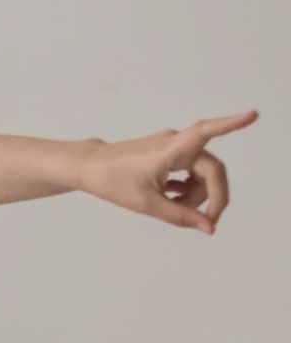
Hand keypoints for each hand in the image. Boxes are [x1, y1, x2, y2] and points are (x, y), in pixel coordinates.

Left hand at [82, 110, 256, 234]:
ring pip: (202, 171)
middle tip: (205, 221)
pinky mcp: (168, 151)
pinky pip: (191, 169)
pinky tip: (173, 196)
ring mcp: (173, 146)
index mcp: (171, 149)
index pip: (206, 131)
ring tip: (177, 206)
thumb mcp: (147, 204)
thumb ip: (180, 216)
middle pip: (211, 169)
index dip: (232, 124)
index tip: (253, 115)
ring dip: (197, 192)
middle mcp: (176, 142)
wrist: (89, 167)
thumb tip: (209, 226)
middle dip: (211, 195)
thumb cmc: (112, 181)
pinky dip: (188, 186)